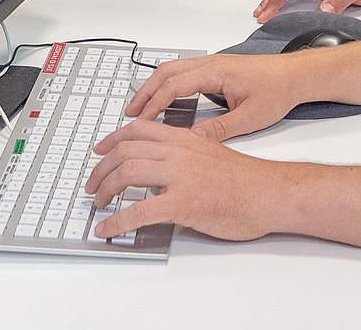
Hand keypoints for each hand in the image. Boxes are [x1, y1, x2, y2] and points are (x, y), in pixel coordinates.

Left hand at [86, 120, 280, 241]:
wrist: (268, 193)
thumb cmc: (245, 179)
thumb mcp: (209, 154)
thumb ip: (183, 156)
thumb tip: (160, 171)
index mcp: (184, 138)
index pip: (137, 130)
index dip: (112, 139)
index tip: (99, 151)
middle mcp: (178, 152)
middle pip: (124, 151)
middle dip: (101, 169)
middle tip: (92, 184)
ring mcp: (179, 176)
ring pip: (126, 173)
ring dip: (105, 190)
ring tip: (98, 204)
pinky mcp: (183, 203)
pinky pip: (139, 211)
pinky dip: (117, 222)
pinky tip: (108, 229)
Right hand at [123, 52, 306, 140]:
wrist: (297, 75)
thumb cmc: (278, 90)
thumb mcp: (250, 117)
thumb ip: (219, 129)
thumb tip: (192, 142)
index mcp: (216, 72)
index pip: (174, 85)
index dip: (154, 103)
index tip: (139, 119)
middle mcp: (211, 63)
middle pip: (166, 71)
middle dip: (145, 92)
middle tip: (129, 113)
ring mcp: (213, 63)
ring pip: (173, 68)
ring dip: (154, 86)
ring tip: (140, 107)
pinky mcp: (217, 67)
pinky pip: (183, 70)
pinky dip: (167, 83)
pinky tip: (164, 98)